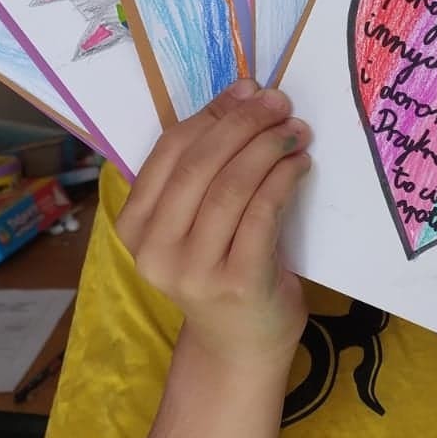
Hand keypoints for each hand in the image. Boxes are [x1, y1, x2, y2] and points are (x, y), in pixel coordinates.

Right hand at [115, 79, 310, 370]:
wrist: (240, 347)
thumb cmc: (221, 273)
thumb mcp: (195, 223)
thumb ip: (203, 172)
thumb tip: (241, 98)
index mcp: (136, 226)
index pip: (170, 151)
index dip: (211, 114)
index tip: (248, 90)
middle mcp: (156, 249)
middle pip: (201, 164)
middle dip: (244, 124)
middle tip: (279, 104)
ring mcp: (194, 270)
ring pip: (232, 186)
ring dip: (268, 148)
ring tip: (295, 131)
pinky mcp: (237, 282)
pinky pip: (261, 213)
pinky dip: (283, 180)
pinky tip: (300, 164)